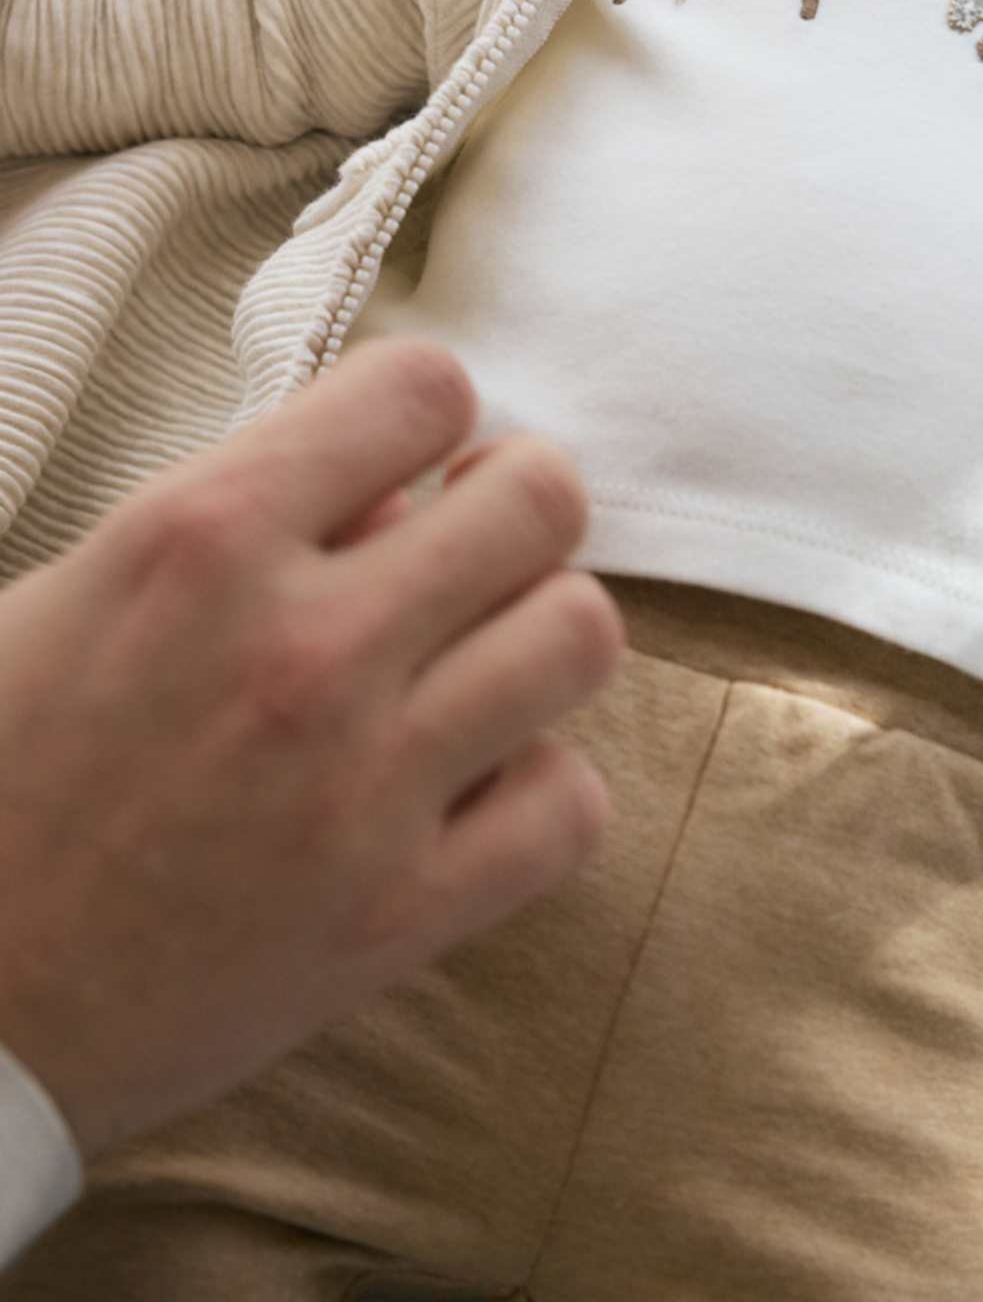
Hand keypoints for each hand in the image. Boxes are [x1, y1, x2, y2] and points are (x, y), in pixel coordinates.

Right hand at [0, 338, 623, 1159]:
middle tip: (460, 562)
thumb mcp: (83, 596)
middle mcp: (304, 644)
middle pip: (542, 498)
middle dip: (511, 513)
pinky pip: (570, 806)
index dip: (426, 421)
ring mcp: (364, 783)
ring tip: (472, 672)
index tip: (404, 470)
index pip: (423, 387)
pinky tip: (470, 795)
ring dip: (536, 643)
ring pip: (581, 636)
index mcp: (204, 537)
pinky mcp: (401, 914)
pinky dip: (538, 794)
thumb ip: (247, 521)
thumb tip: (395, 493)